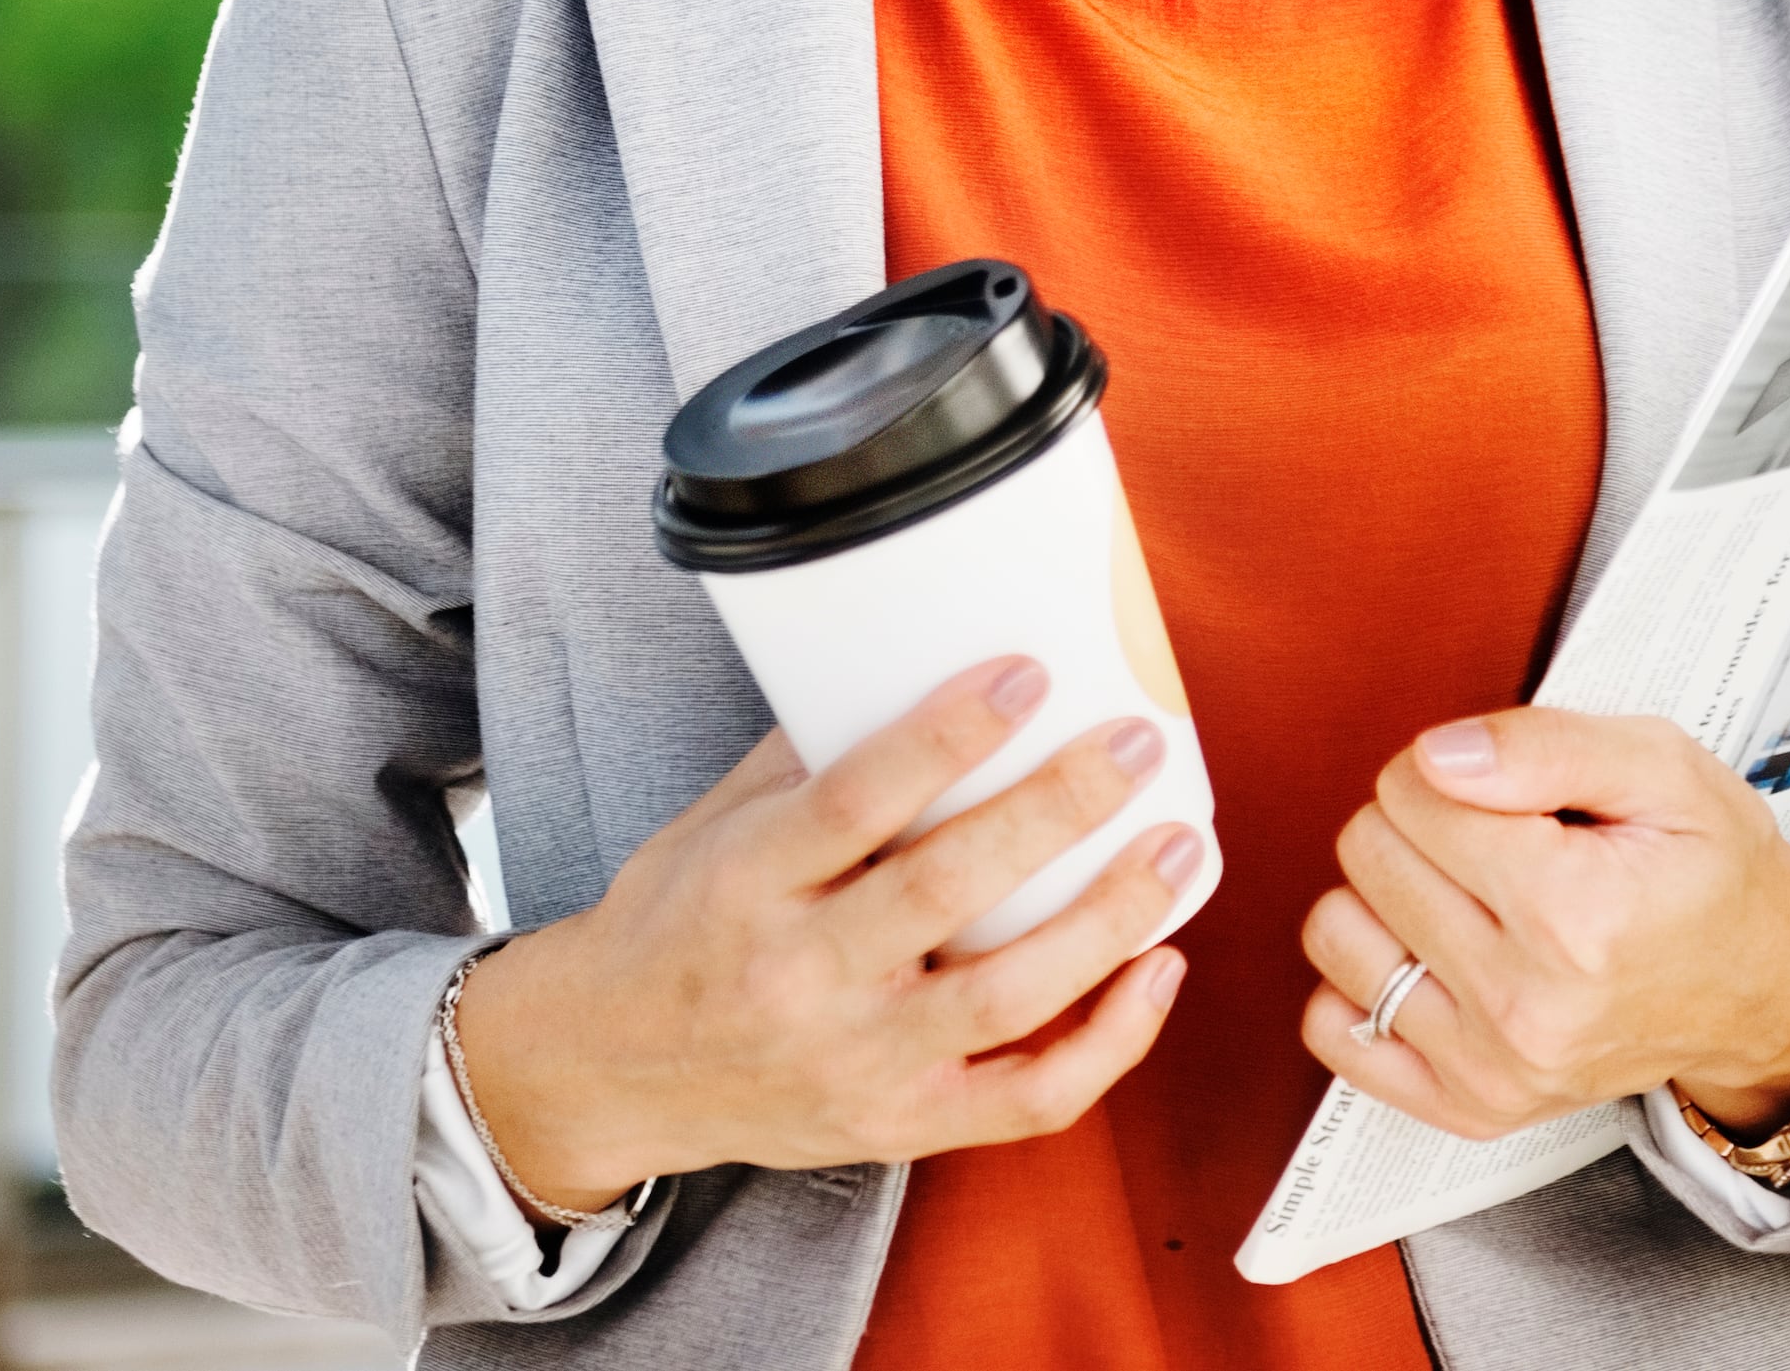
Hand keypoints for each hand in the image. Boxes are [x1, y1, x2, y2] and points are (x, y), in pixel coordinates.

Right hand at [451, 656, 1196, 1210]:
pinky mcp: (899, 1128)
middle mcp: (800, 978)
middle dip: (1058, 808)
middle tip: (1132, 745)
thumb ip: (814, 757)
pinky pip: (1026, 1099)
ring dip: (1109, 918)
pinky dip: (1108, 1043)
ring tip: (1176, 848)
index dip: (948, 734)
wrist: (613, 1068)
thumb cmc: (679, 924)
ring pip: (1007, 996)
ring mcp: (856, 1063)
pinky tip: (1158, 972)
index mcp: (747, 883)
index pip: (857, 799)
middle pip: (948, 888)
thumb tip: (929, 661)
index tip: (1027, 673)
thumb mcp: (716, 823)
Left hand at [1299, 707, 1789, 1142]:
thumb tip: (1435, 757)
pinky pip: (1336, 1030)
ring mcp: (1494, 1067)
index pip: (1414, 791)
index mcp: (1576, 911)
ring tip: (1463, 894)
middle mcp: (1527, 1003)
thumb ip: (1543, 743)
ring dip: (1385, 896)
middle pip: (1370, 853)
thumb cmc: (1709, 874)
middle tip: (1496, 840)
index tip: (1509, 792)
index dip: (1454, 768)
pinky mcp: (1470, 1106)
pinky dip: (1365, 981)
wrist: (1759, 989)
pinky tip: (1428, 955)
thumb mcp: (1663, 768)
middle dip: (1421, 821)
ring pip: (1337, 933)